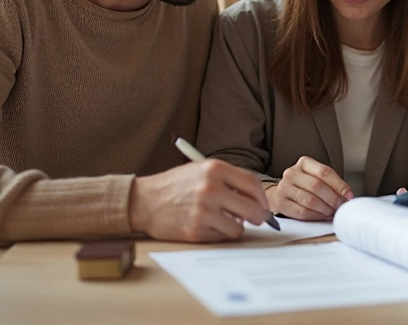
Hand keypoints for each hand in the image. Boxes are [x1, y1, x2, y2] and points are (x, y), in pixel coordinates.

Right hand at [128, 160, 269, 242]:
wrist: (144, 201)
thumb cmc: (176, 185)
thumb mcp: (202, 170)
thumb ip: (229, 180)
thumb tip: (257, 199)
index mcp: (214, 169)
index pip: (252, 184)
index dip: (262, 198)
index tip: (263, 205)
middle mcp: (210, 189)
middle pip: (251, 208)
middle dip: (259, 217)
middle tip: (258, 219)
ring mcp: (203, 211)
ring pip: (239, 227)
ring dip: (236, 226)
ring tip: (224, 220)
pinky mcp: (196, 230)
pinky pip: (222, 237)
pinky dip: (220, 234)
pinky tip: (208, 225)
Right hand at [267, 156, 353, 219]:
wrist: (282, 192)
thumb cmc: (304, 185)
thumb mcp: (317, 177)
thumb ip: (331, 184)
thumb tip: (347, 196)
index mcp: (304, 163)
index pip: (325, 172)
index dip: (339, 185)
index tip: (349, 195)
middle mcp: (292, 173)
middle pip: (317, 186)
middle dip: (332, 199)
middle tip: (340, 206)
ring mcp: (284, 187)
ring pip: (309, 200)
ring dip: (325, 209)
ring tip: (332, 212)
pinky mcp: (280, 203)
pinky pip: (301, 212)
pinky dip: (315, 216)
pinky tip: (322, 216)